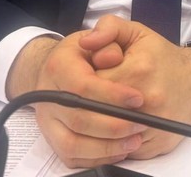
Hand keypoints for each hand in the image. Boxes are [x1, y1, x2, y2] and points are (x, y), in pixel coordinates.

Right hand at [6, 34, 148, 169]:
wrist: (57, 69)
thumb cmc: (85, 52)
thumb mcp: (100, 32)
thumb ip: (110, 32)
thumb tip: (110, 56)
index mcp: (59, 66)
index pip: (84, 86)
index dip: (112, 95)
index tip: (138, 98)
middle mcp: (48, 95)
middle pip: (79, 119)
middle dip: (114, 126)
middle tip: (142, 124)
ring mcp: (48, 120)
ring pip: (72, 144)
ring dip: (106, 147)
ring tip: (134, 141)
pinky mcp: (52, 139)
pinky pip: (71, 157)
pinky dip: (96, 158)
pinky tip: (119, 150)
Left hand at [78, 16, 190, 158]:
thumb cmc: (162, 57)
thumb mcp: (137, 32)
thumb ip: (108, 29)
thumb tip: (85, 43)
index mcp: (138, 71)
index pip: (90, 84)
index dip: (85, 82)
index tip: (91, 77)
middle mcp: (147, 101)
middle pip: (96, 112)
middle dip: (90, 105)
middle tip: (95, 96)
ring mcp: (152, 127)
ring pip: (108, 136)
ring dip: (101, 126)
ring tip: (104, 111)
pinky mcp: (156, 146)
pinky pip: (123, 150)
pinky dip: (116, 141)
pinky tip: (120, 126)